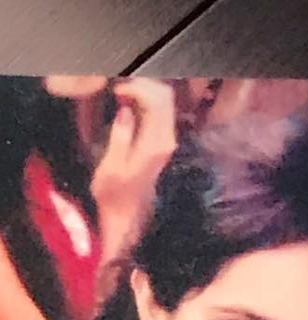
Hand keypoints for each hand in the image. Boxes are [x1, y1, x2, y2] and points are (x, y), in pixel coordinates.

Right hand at [91, 79, 176, 265]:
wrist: (127, 216)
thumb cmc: (112, 195)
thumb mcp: (110, 167)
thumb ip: (120, 136)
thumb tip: (125, 110)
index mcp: (155, 144)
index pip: (158, 100)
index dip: (137, 87)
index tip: (116, 90)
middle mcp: (167, 140)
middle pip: (165, 95)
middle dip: (142, 84)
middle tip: (117, 87)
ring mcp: (167, 141)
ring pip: (165, 101)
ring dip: (143, 91)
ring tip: (120, 93)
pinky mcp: (163, 142)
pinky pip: (160, 111)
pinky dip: (144, 101)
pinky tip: (127, 103)